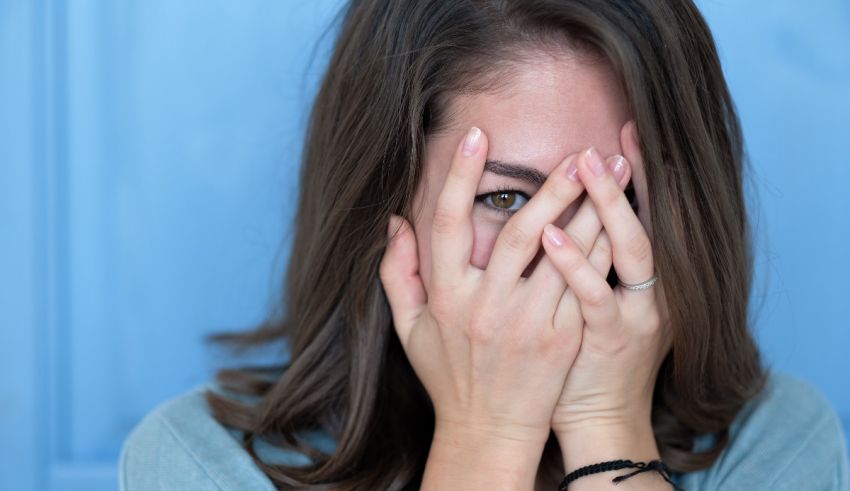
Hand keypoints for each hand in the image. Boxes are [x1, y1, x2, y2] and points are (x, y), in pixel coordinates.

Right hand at [380, 126, 619, 487]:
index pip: (448, 224)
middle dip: (552, 188)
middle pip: (520, 233)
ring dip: (590, 210)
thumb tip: (394, 221)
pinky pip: (585, 287)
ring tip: (615, 175)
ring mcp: (527, 324)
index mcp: (446, 296)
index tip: (477, 134)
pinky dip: (601, 252)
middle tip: (579, 151)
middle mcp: (485, 306)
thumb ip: (397, 273)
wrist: (487, 431)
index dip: (462, 177)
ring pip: (562, 256)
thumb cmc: (447, 375)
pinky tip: (619, 225)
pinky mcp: (561, 340)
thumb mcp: (408, 328)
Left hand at [541, 122, 671, 448]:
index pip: (642, 215)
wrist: (599, 418)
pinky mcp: (613, 338)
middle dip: (623, 181)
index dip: (637, 175)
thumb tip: (565, 211)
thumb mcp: (597, 303)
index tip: (623, 132)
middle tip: (600, 142)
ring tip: (582, 165)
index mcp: (644, 278)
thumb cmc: (586, 355)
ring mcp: (636, 314)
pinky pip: (595, 295)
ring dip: (607, 206)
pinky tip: (550, 233)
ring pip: (630, 250)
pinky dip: (575, 262)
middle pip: (643, 222)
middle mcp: (651, 291)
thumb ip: (593, 258)